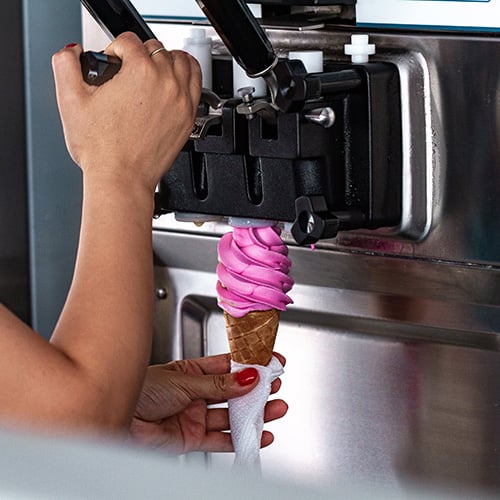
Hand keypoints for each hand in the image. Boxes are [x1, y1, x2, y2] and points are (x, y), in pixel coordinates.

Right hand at [51, 32, 200, 191]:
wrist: (122, 178)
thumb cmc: (102, 150)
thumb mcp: (70, 101)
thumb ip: (65, 65)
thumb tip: (73, 53)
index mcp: (140, 72)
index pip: (129, 41)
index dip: (114, 49)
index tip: (111, 62)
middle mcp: (166, 83)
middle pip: (156, 49)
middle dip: (139, 56)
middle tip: (127, 71)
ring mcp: (181, 101)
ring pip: (181, 61)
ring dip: (166, 60)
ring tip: (153, 69)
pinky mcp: (188, 118)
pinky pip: (196, 84)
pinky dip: (187, 76)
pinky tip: (176, 80)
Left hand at [129, 353, 287, 453]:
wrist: (118, 418)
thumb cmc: (141, 390)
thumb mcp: (185, 381)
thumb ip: (219, 385)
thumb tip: (247, 377)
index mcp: (193, 371)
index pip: (228, 366)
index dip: (250, 364)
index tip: (270, 361)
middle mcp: (196, 393)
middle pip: (233, 392)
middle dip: (257, 390)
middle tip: (277, 387)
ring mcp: (195, 415)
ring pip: (231, 415)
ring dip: (254, 414)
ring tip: (276, 409)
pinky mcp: (192, 437)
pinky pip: (222, 439)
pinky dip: (241, 438)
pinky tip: (258, 435)